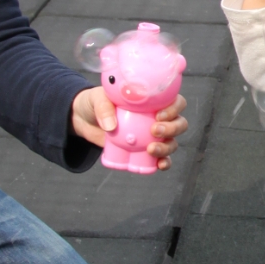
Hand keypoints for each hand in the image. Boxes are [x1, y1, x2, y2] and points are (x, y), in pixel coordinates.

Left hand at [71, 89, 187, 167]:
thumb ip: (104, 108)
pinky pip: (161, 158)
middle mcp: (158, 117)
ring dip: (167, 148)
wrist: (85, 120)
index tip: (158, 115)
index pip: (175, 101)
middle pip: (179, 123)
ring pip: (172, 142)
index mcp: (153, 100)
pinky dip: (164, 163)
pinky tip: (159, 165)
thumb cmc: (95, 103)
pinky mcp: (145, 150)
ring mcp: (153, 136)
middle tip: (154, 131)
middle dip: (172, 129)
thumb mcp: (97, 98)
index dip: (174, 108)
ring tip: (150, 149)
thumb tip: (111, 127)